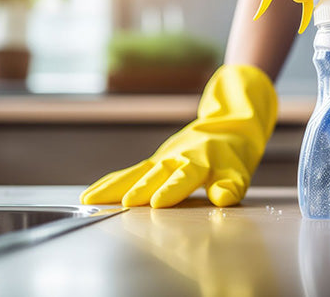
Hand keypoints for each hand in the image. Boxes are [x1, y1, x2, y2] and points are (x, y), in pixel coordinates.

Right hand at [80, 65, 277, 207]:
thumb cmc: (233, 154)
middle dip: (140, 189)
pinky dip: (111, 182)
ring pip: (135, 173)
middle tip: (124, 204)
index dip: (172, 189)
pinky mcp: (153, 162)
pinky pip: (129, 173)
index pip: (185, 176)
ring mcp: (161, 159)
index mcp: (200, 161)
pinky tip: (92, 194)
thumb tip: (223, 198)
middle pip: (155, 174)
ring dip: (113, 187)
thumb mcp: (239, 172)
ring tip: (90, 200)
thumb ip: (230, 186)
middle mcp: (176, 158)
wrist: (227, 126)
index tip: (158, 202)